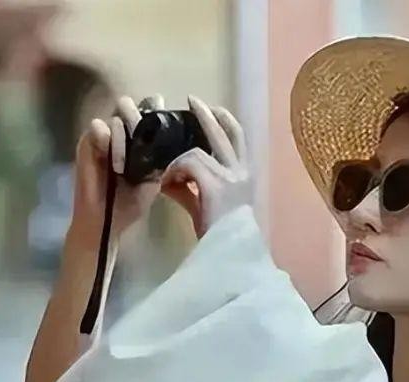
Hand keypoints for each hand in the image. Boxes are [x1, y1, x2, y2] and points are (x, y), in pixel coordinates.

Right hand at [68, 94, 165, 247]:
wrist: (107, 221)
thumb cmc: (130, 202)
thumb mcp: (155, 178)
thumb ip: (162, 155)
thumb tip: (178, 136)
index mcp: (135, 137)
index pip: (145, 109)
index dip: (154, 110)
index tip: (165, 122)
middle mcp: (118, 131)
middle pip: (128, 105)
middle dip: (138, 118)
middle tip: (146, 140)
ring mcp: (101, 135)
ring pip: (116, 117)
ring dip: (124, 138)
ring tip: (126, 166)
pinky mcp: (86, 142)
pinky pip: (97, 127)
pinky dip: (109, 141)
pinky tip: (116, 165)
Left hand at [160, 95, 250, 237]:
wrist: (229, 256)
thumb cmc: (220, 237)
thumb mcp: (206, 207)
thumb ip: (190, 191)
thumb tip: (167, 180)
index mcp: (244, 177)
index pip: (238, 140)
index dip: (225, 122)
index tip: (214, 110)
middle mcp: (242, 173)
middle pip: (227, 133)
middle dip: (208, 114)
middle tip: (192, 99)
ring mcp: (231, 178)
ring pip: (203, 147)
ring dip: (180, 150)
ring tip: (165, 149)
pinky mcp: (216, 186)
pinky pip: (190, 164)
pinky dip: (174, 169)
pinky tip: (165, 180)